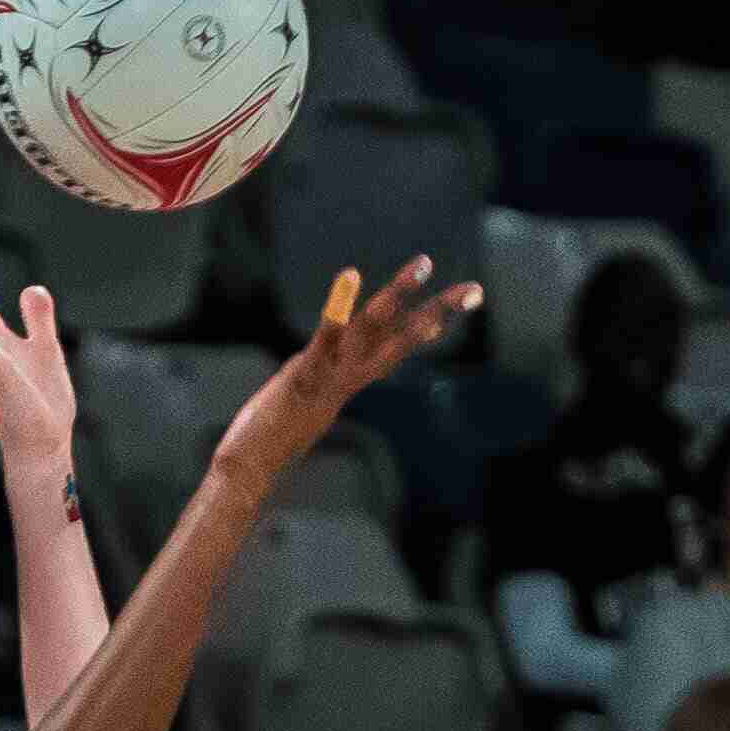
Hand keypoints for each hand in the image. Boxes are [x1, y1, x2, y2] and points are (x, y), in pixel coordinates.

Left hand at [213, 256, 482, 486]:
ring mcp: (331, 375)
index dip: (427, 326)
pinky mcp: (305, 374)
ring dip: (398, 295)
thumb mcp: (312, 398)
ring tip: (423, 264)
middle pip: (402, 339)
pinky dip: (339, 309)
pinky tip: (351, 275)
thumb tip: (349, 370)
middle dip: (438, 312)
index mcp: (350, 379)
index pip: (397, 346)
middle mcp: (350, 376)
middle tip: (475, 289)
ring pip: (373, 332)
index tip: (459, 306)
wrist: (254, 466)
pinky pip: (326, 338)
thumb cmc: (277, 434)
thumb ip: (335, 377)